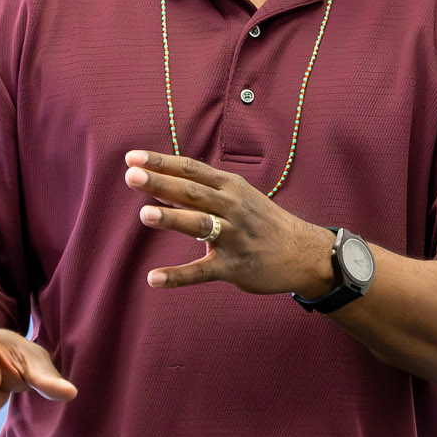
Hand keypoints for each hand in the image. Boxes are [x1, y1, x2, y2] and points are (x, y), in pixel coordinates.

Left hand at [125, 149, 344, 296]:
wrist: (304, 254)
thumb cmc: (264, 222)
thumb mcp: (241, 197)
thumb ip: (204, 190)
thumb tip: (161, 183)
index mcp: (232, 188)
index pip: (192, 170)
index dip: (162, 163)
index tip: (133, 158)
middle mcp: (232, 208)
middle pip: (192, 193)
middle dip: (161, 183)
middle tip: (132, 176)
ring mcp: (234, 237)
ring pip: (200, 225)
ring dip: (172, 219)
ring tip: (144, 214)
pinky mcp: (234, 266)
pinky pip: (202, 271)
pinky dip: (178, 276)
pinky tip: (154, 278)